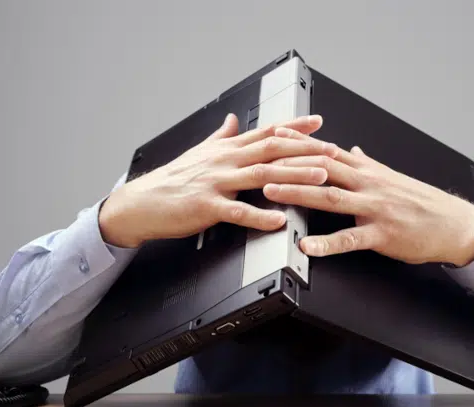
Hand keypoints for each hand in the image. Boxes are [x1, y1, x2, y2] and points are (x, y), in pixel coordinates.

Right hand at [99, 114, 336, 247]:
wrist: (141, 202)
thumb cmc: (172, 180)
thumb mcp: (199, 152)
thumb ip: (221, 136)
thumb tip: (233, 119)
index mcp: (226, 149)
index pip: (266, 132)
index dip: (294, 127)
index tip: (318, 122)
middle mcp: (225, 160)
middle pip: (271, 150)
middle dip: (305, 149)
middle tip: (332, 150)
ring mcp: (217, 182)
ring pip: (262, 176)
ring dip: (293, 176)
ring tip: (320, 178)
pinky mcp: (207, 206)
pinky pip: (238, 211)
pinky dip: (260, 215)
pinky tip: (279, 219)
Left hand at [262, 128, 473, 266]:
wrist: (453, 223)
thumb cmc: (421, 203)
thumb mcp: (391, 177)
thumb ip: (366, 163)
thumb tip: (351, 149)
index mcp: (367, 170)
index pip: (326, 150)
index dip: (297, 143)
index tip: (273, 135)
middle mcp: (368, 183)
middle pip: (322, 168)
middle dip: (288, 164)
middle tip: (259, 163)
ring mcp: (374, 208)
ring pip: (331, 197)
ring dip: (299, 194)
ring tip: (273, 194)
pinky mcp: (382, 234)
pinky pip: (351, 239)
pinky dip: (327, 243)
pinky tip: (307, 246)